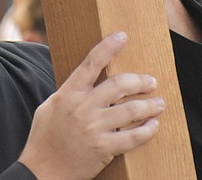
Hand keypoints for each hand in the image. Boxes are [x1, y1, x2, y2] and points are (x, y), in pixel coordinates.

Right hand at [18, 32, 163, 179]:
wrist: (41, 170)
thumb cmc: (44, 138)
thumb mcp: (50, 106)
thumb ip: (69, 91)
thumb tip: (86, 78)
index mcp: (68, 94)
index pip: (91, 63)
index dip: (108, 47)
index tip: (122, 36)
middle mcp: (83, 108)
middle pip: (119, 85)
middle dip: (140, 81)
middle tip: (151, 81)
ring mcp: (94, 128)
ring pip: (131, 110)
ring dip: (150, 105)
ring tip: (159, 103)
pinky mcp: (103, 148)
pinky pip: (133, 137)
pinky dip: (147, 130)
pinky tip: (154, 125)